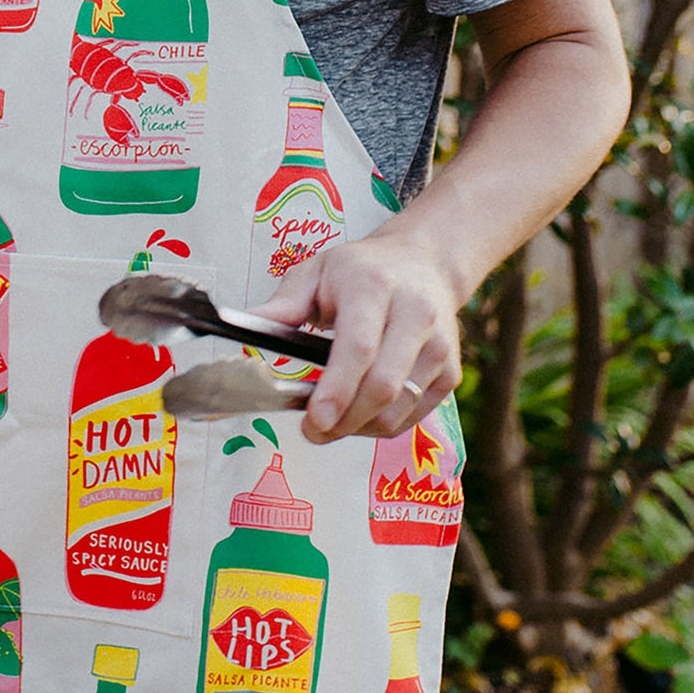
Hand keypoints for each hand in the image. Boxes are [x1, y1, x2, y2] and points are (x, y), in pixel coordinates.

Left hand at [251, 233, 461, 444]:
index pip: (359, 347)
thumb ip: (283, 305)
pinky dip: (383, 426)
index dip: (337, 390)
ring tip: (335, 420)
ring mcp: (440, 345)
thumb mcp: (317, 271)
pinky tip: (362, 412)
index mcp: (375, 286)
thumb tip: (243, 329)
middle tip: (313, 430)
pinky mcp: (450, 371)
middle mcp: (415, 314)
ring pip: (400, 409)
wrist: (425, 262)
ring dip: (361, 428)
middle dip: (345, 420)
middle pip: (383, 386)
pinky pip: (414, 417)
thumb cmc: (362, 270)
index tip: (314, 420)